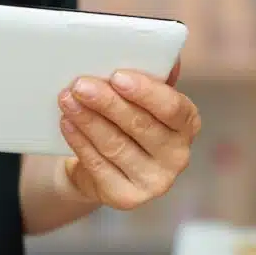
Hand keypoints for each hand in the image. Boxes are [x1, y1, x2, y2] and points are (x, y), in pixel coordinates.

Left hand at [57, 62, 200, 209]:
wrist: (106, 166)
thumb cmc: (127, 121)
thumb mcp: (142, 97)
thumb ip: (154, 75)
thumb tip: (166, 57)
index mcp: (188, 124)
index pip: (173, 108)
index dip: (146, 92)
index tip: (117, 76)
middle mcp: (178, 156)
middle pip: (140, 126)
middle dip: (107, 103)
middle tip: (80, 85)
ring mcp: (154, 182)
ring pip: (116, 146)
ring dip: (88, 120)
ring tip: (67, 100)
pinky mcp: (127, 198)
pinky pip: (99, 166)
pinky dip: (80, 142)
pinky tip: (67, 124)